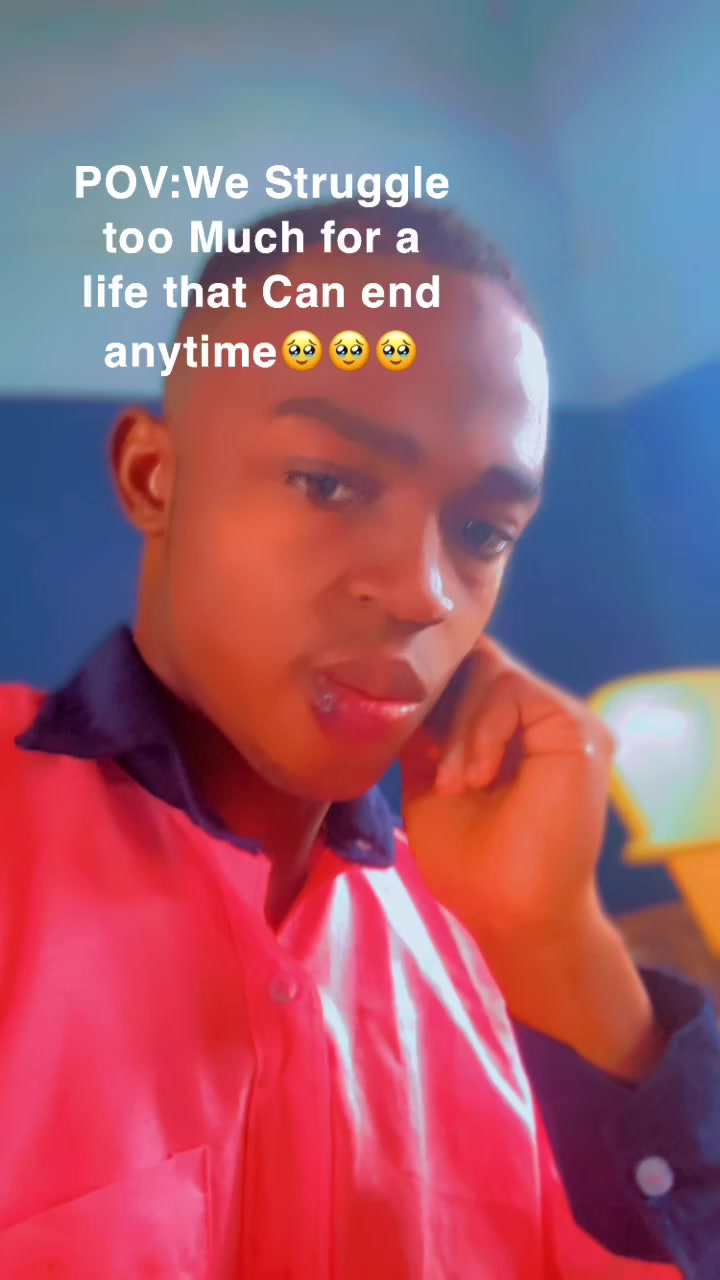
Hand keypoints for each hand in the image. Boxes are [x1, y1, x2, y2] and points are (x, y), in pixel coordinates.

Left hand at [399, 635, 614, 943]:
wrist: (511, 915)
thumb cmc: (470, 863)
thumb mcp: (428, 780)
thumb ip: (424, 729)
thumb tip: (401, 681)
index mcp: (510, 726)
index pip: (467, 668)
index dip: (431, 685)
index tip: (405, 731)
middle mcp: (540, 715)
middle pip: (477, 658)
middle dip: (440, 703)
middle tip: (432, 766)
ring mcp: (563, 718)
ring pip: (491, 670)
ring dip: (458, 728)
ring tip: (455, 783)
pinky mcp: (576, 727)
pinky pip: (513, 689)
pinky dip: (480, 730)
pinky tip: (474, 776)